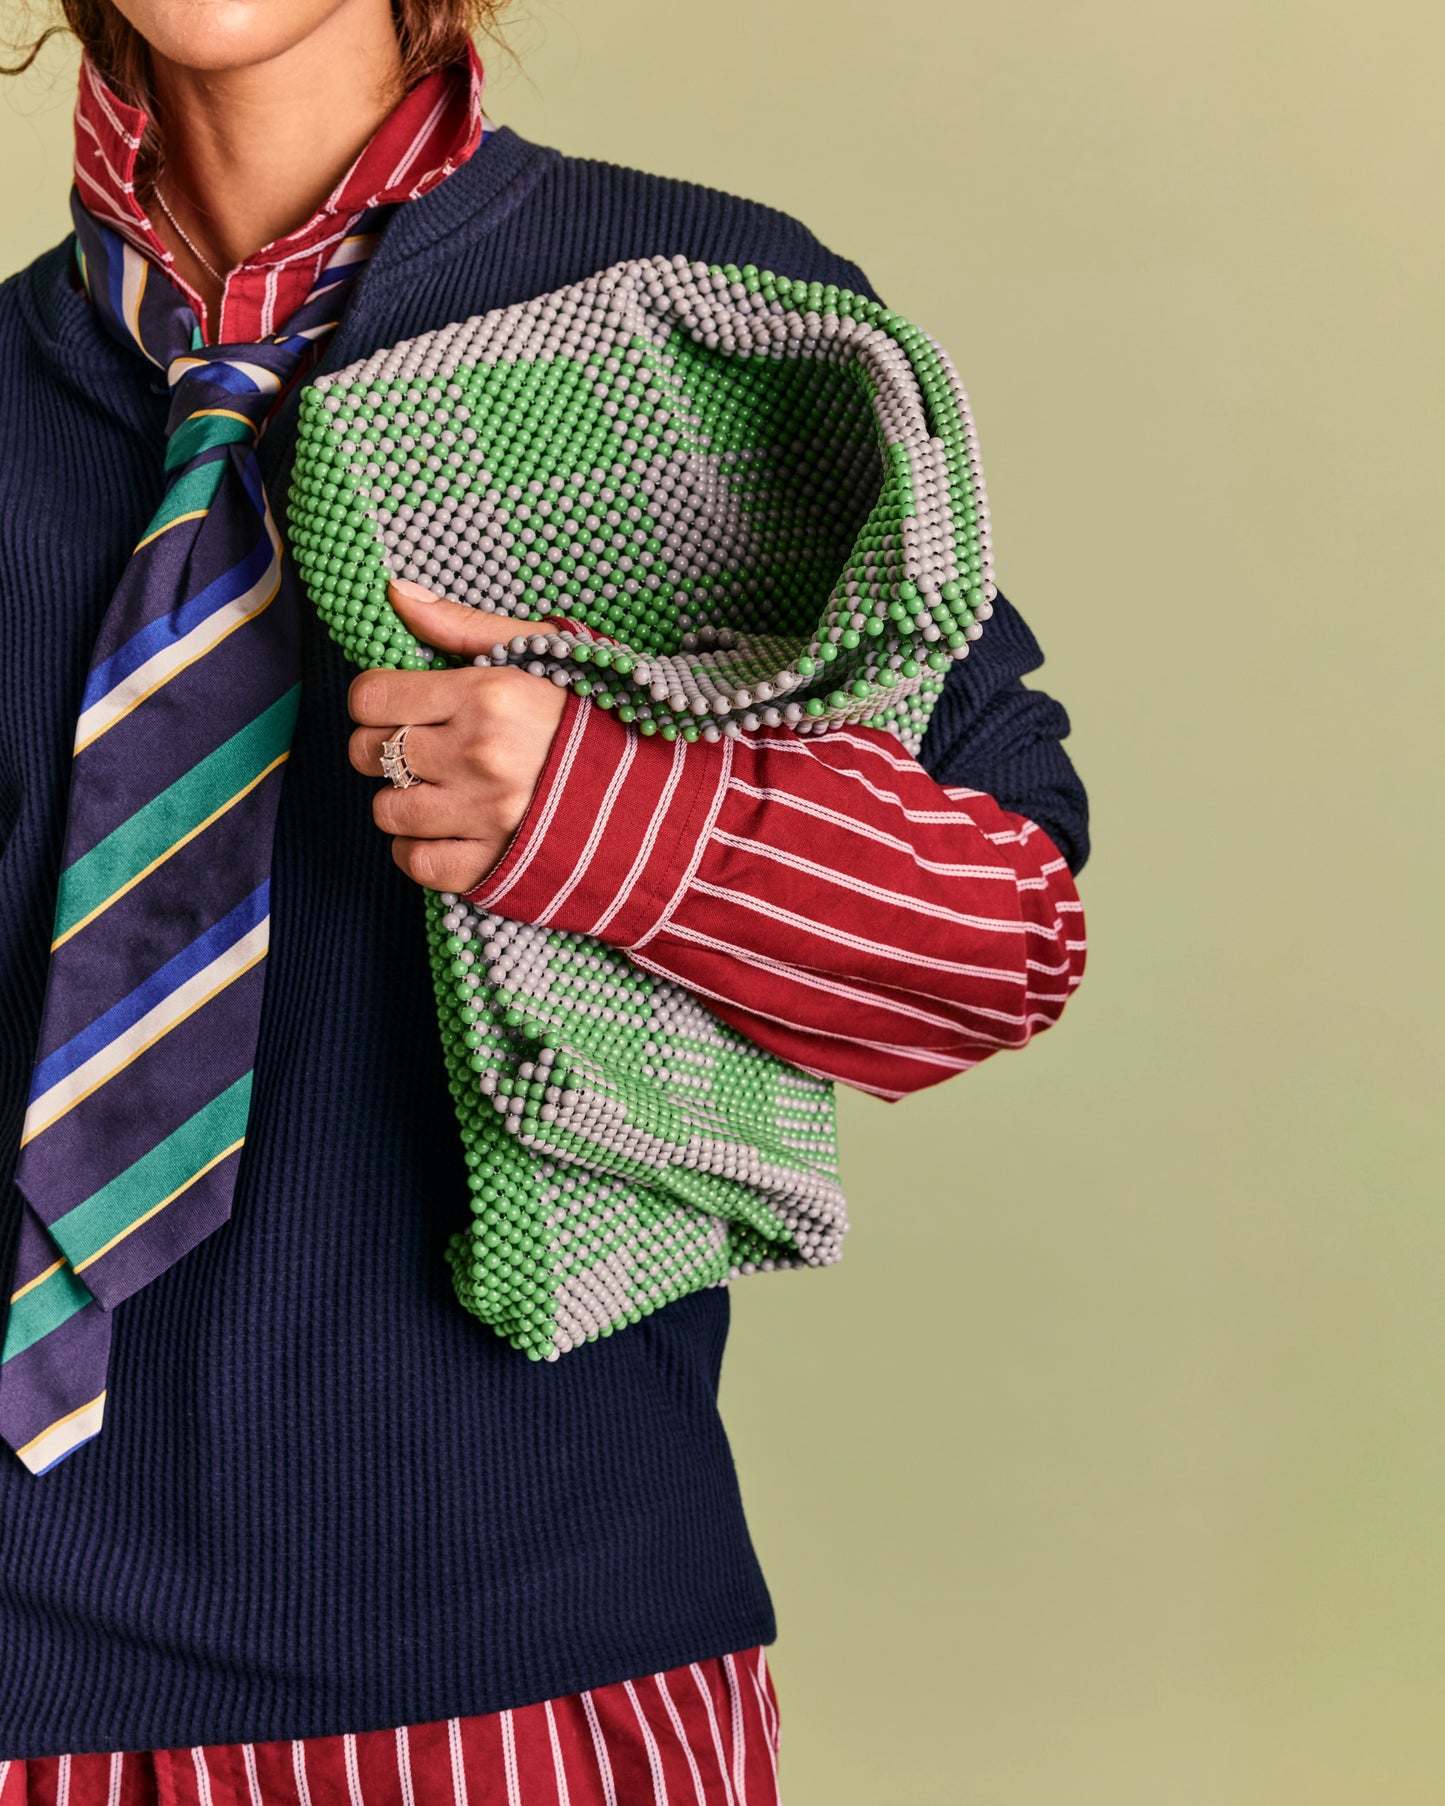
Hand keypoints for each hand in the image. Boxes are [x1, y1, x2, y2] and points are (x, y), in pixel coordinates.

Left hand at [348, 580, 567, 892]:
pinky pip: (414, 863)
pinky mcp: (492, 867)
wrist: (659, 796)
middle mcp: (480, 756)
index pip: (371, 697)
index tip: (403, 706)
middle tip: (424, 749)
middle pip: (368, 752)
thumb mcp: (539, 653)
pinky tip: (448, 831)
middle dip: (385, 748)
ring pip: (386, 811)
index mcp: (488, 695)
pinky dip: (420, 850)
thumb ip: (462, 625)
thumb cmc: (593, 718)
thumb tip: (394, 592)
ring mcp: (485, 816)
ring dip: (403, 802)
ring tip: (440, 791)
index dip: (378, 700)